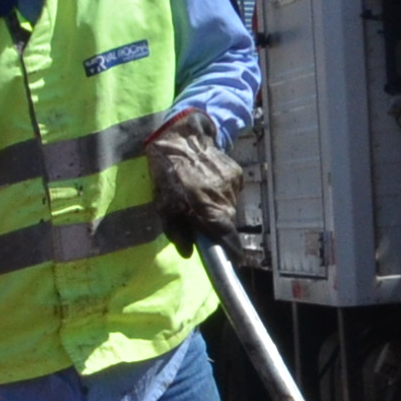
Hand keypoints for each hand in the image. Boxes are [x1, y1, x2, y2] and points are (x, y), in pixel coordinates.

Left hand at [148, 112, 243, 249]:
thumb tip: (188, 253)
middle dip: (218, 225)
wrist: (181, 140)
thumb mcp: (164, 208)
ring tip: (201, 195)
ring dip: (218, 206)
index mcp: (208, 211)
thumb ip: (177, 233)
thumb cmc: (168, 177)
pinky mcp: (236, 172)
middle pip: (228, 223)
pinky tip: (208, 182)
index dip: (233, 251)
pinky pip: (232, 191)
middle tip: (202, 218)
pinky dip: (222, 192)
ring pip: (230, 206)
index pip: (228, 238)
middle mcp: (225, 200)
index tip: (236, 260)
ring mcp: (233, 185)